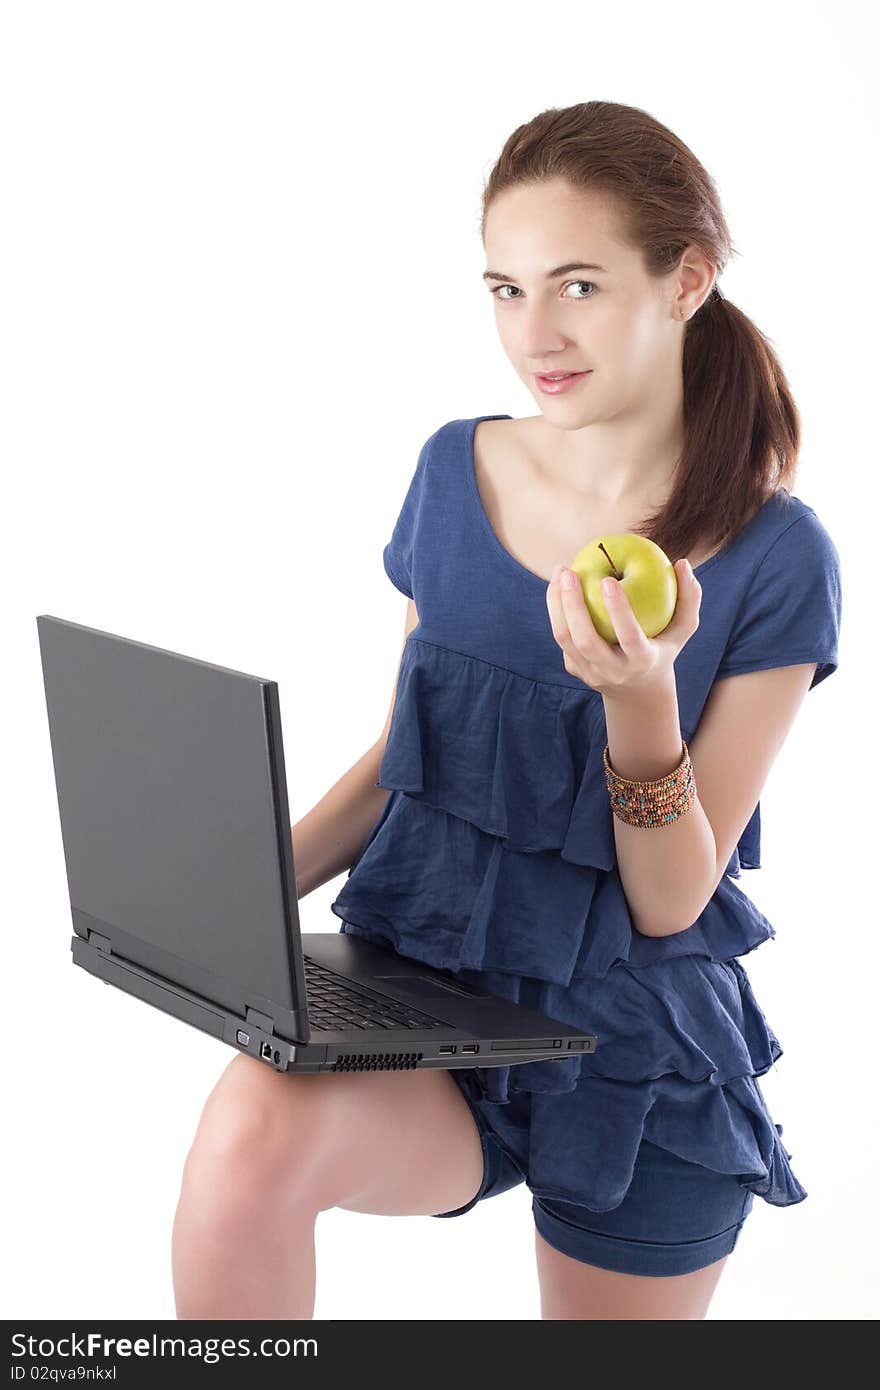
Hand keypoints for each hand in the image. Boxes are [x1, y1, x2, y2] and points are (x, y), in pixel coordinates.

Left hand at [546, 558, 701, 698]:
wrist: (637, 690)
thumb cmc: (663, 647)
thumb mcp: (683, 629)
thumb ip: (689, 597)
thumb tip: (682, 563)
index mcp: (642, 661)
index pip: (628, 637)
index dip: (618, 610)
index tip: (608, 579)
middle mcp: (613, 671)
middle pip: (586, 641)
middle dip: (573, 605)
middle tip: (569, 572)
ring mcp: (590, 673)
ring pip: (565, 639)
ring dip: (556, 604)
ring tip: (559, 572)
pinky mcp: (574, 669)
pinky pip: (562, 638)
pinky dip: (556, 610)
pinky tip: (558, 586)